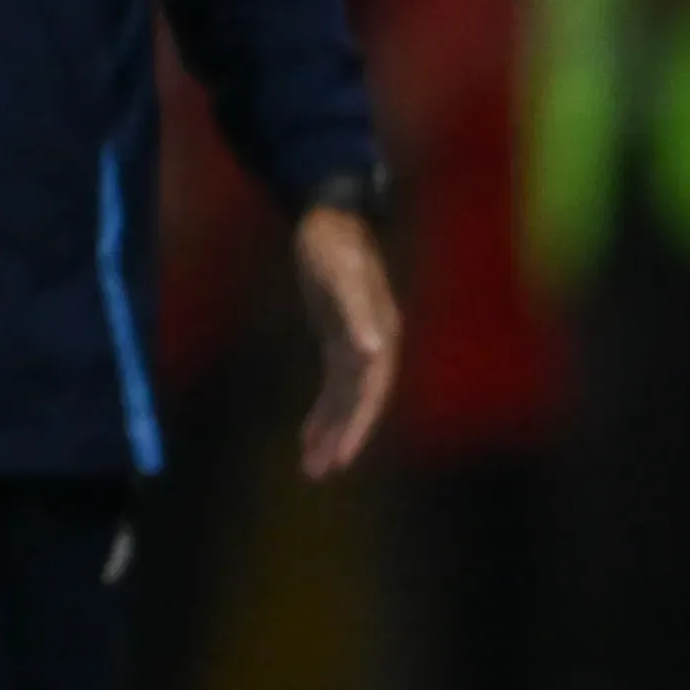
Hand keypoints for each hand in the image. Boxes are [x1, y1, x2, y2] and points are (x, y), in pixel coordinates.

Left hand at [292, 202, 399, 478]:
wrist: (330, 215)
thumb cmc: (333, 243)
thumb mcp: (339, 274)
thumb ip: (356, 310)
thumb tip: (373, 351)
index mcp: (379, 334)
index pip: (369, 392)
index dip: (355, 426)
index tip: (340, 458)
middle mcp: (374, 343)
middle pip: (360, 402)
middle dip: (341, 438)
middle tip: (318, 473)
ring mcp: (358, 341)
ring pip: (346, 397)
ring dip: (331, 430)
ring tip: (312, 465)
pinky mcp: (340, 336)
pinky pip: (336, 383)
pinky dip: (323, 408)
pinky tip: (309, 431)